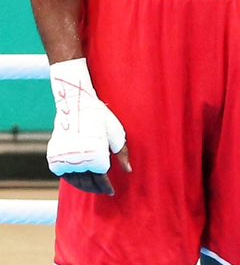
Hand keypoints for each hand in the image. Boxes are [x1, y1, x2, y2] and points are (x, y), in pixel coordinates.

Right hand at [47, 59, 130, 194]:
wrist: (76, 105)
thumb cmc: (101, 118)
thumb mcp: (117, 133)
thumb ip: (122, 154)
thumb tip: (128, 171)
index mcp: (96, 154)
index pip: (101, 178)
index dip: (106, 186)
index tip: (111, 192)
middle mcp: (79, 159)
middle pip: (87, 182)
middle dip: (96, 188)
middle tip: (103, 192)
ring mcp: (64, 158)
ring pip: (74, 180)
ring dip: (83, 186)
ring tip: (92, 188)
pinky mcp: (53, 157)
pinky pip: (63, 174)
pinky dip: (71, 179)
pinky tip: (79, 180)